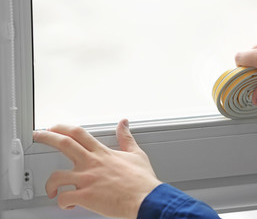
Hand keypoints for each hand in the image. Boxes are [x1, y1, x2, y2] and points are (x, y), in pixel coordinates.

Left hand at [33, 119, 161, 218]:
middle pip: (63, 143)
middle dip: (46, 137)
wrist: (145, 199)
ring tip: (50, 188)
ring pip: (57, 176)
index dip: (63, 127)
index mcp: (102, 153)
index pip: (79, 133)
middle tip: (37, 136)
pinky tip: (68, 205)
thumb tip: (124, 123)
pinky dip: (62, 203)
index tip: (54, 127)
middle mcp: (91, 163)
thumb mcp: (136, 153)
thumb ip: (126, 138)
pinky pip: (64, 199)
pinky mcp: (86, 197)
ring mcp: (87, 180)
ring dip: (49, 183)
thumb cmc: (142, 180)